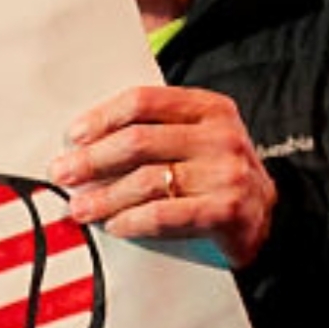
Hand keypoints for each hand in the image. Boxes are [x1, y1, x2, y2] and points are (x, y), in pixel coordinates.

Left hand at [51, 85, 278, 267]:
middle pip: (139, 141)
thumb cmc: (216, 176)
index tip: (74, 136)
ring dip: (105, 196)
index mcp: (210, 108)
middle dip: (92, 159)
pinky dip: (132, 221)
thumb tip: (85, 142)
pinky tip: (114, 226)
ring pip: (147, 180)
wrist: (265, 218)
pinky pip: (165, 214)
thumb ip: (156, 130)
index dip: (102, 117)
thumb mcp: (197, 139)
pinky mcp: (226, 211)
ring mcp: (226, 173)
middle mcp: (221, 135)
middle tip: (63, 173)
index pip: (144, 101)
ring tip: (80, 207)